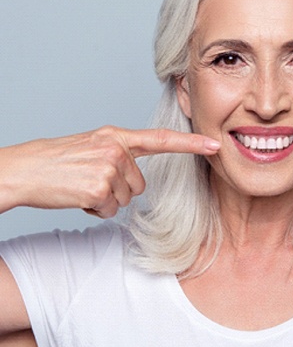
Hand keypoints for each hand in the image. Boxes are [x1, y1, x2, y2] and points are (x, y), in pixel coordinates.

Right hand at [0, 126, 219, 217]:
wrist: (23, 169)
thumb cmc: (57, 160)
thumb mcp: (92, 145)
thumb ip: (120, 152)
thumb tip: (138, 175)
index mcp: (117, 136)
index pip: (161, 139)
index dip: (191, 144)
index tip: (214, 145)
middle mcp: (116, 148)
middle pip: (140, 184)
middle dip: (119, 189)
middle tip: (91, 180)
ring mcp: (109, 167)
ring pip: (126, 199)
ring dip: (106, 200)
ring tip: (82, 186)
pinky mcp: (100, 188)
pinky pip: (110, 210)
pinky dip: (95, 209)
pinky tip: (78, 196)